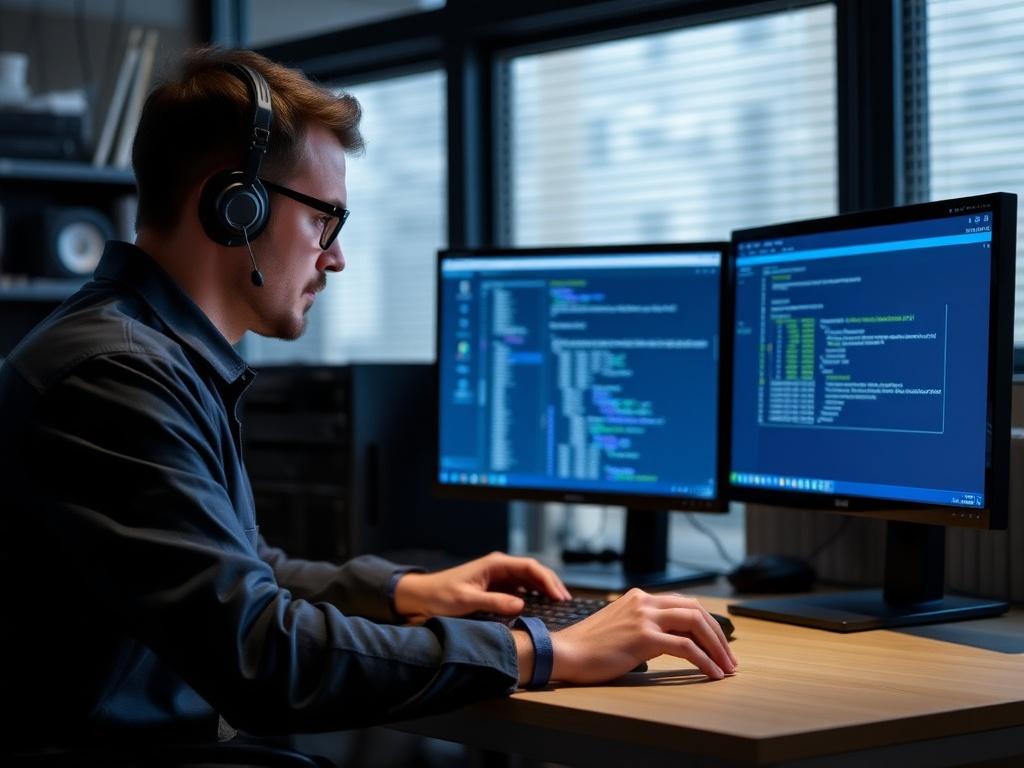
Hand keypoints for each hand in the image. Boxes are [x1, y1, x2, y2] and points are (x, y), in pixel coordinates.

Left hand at [393, 551, 570, 621]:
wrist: (421, 597)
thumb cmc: (440, 596)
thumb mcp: (466, 601)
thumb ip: (494, 602)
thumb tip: (522, 606)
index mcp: (495, 564)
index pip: (529, 567)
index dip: (547, 580)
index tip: (559, 596)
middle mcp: (499, 567)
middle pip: (534, 571)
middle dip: (551, 584)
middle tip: (566, 601)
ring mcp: (498, 577)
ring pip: (529, 580)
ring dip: (544, 590)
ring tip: (558, 604)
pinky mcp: (495, 587)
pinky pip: (520, 589)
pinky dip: (533, 596)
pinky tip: (540, 607)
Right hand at [549, 589, 737, 682]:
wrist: (566, 652)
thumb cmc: (589, 646)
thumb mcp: (620, 626)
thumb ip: (643, 625)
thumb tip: (668, 640)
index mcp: (639, 597)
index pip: (684, 603)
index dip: (706, 623)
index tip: (717, 643)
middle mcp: (644, 602)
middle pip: (696, 610)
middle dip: (718, 634)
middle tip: (728, 657)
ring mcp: (645, 617)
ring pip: (696, 624)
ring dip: (717, 647)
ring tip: (726, 666)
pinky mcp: (644, 637)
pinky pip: (686, 647)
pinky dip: (704, 660)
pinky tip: (712, 673)